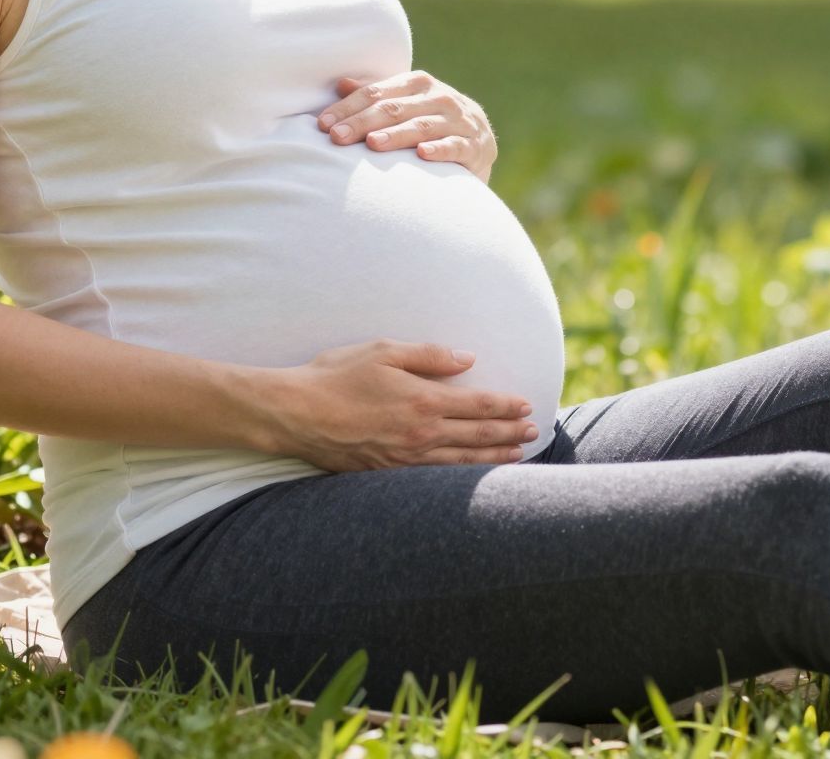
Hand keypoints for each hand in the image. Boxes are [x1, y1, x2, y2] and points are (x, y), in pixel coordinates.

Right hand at [260, 339, 539, 471]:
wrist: (296, 414)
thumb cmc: (336, 375)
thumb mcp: (383, 350)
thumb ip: (429, 355)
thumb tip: (468, 359)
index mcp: (422, 399)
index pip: (478, 406)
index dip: (506, 407)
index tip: (527, 407)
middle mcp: (420, 433)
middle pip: (477, 436)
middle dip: (509, 434)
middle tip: (533, 432)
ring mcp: (405, 458)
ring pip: (461, 462)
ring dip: (493, 458)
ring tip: (517, 455)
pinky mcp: (389, 474)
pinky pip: (435, 478)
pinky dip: (461, 477)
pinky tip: (472, 475)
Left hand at [318, 70, 497, 183]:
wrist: (478, 140)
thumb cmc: (430, 120)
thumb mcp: (406, 103)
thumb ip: (377, 94)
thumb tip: (340, 84)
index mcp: (417, 83)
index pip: (376, 93)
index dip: (348, 108)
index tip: (323, 124)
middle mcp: (439, 96)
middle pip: (394, 109)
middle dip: (363, 123)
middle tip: (337, 138)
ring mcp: (458, 120)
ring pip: (421, 126)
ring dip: (396, 135)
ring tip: (372, 145)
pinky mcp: (473, 145)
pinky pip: (454, 146)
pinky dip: (439, 149)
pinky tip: (422, 155)